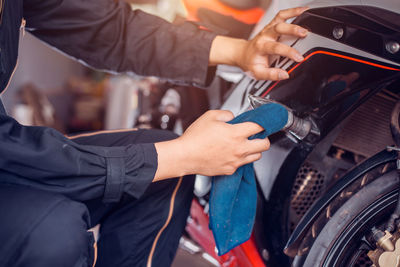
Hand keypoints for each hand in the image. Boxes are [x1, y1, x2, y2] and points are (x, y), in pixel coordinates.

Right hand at [154, 110, 269, 180]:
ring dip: (254, 149)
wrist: (185, 156)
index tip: (261, 122)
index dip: (262, 123)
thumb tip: (233, 117)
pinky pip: (243, 164)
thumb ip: (226, 114)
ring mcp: (236, 161)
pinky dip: (241, 159)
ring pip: (257, 156)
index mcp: (235, 133)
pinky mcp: (230, 170)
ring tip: (245, 144)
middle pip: (265, 144)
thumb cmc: (195, 138)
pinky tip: (232, 153)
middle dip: (263, 138)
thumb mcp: (210, 116)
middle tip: (257, 135)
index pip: (259, 127)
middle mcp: (239, 148)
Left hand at [209, 7, 308, 80]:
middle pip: (278, 29)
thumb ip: (271, 74)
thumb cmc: (250, 63)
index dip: (288, 52)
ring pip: (280, 18)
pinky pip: (281, 15)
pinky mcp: (272, 25)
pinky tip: (302, 10)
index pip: (276, 48)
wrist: (242, 54)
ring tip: (306, 14)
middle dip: (292, 30)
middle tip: (304, 34)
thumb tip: (284, 74)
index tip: (298, 58)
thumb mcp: (257, 73)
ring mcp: (268, 29)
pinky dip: (292, 11)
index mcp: (261, 47)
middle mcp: (264, 36)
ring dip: (293, 15)